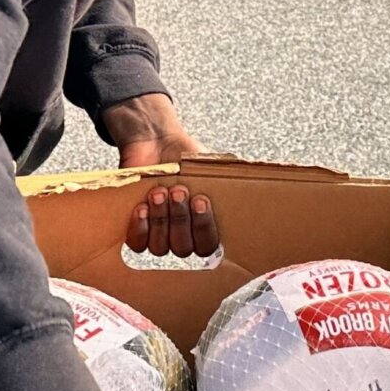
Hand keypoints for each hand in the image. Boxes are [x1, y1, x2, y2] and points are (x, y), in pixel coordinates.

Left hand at [105, 94, 219, 256]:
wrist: (154, 142)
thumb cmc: (183, 156)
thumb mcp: (210, 166)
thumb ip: (231, 175)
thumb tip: (253, 175)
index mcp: (205, 224)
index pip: (208, 245)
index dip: (203, 227)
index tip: (201, 200)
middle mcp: (182, 235)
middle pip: (183, 248)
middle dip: (180, 219)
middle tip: (179, 191)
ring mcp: (158, 235)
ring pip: (160, 247)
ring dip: (160, 220)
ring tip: (159, 192)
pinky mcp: (136, 229)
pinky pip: (137, 244)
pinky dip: (140, 227)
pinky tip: (142, 207)